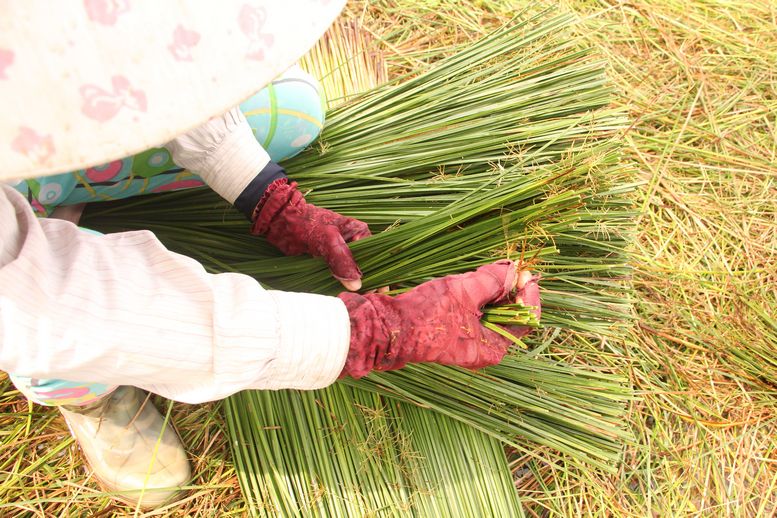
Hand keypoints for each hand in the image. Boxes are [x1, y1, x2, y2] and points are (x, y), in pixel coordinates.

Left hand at [251, 179, 370, 290]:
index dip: (380, 275)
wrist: (279, 221)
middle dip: (368, 284)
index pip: (376, 258)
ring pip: (352, 273)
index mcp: (360, 233)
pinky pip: (339, 275)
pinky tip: (342, 296)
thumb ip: (341, 260)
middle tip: (368, 301)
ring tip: (357, 302)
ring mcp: (340, 252)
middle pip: (366, 267)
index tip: (380, 293)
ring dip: (354, 287)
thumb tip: (357, 285)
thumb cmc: (304, 224)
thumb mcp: (326, 240)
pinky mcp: (328, 260)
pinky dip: (341, 285)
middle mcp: (354, 243)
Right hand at [338, 260, 540, 377]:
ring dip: (491, 290)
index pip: (525, 319)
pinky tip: (469, 281)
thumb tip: (514, 270)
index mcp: (493, 348)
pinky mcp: (455, 332)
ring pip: (492, 310)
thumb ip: (493, 280)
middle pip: (509, 314)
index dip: (527, 292)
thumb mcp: (464, 292)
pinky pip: (475, 312)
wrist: (387, 329)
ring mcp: (469, 341)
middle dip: (508, 288)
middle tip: (504, 265)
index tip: (523, 270)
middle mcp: (484, 349)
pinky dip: (477, 296)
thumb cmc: (426, 315)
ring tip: (484, 271)